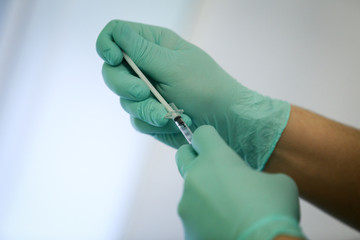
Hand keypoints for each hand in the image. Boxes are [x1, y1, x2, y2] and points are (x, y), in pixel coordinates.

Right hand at [96, 20, 289, 169]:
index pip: (116, 35)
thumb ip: (141, 51)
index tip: (114, 58)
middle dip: (125, 85)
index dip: (107, 45)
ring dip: (146, 109)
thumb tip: (115, 32)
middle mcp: (147, 67)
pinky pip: (137, 120)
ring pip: (125, 100)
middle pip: (112, 71)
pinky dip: (154, 123)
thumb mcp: (173, 66)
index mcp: (154, 45)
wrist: (224, 121)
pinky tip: (174, 122)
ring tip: (168, 114)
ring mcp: (147, 92)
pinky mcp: (150, 114)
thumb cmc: (206, 87)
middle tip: (143, 92)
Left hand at [176, 125, 304, 239]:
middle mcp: (195, 177)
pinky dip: (205, 218)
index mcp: (216, 159)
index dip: (210, 138)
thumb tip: (250, 184)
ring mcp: (186, 203)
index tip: (216, 145)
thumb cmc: (272, 211)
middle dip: (195, 158)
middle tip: (214, 171)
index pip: (202, 134)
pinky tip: (224, 226)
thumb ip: (254, 174)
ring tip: (229, 210)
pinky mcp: (186, 227)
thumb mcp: (277, 181)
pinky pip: (193, 215)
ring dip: (205, 194)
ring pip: (191, 190)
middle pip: (183, 156)